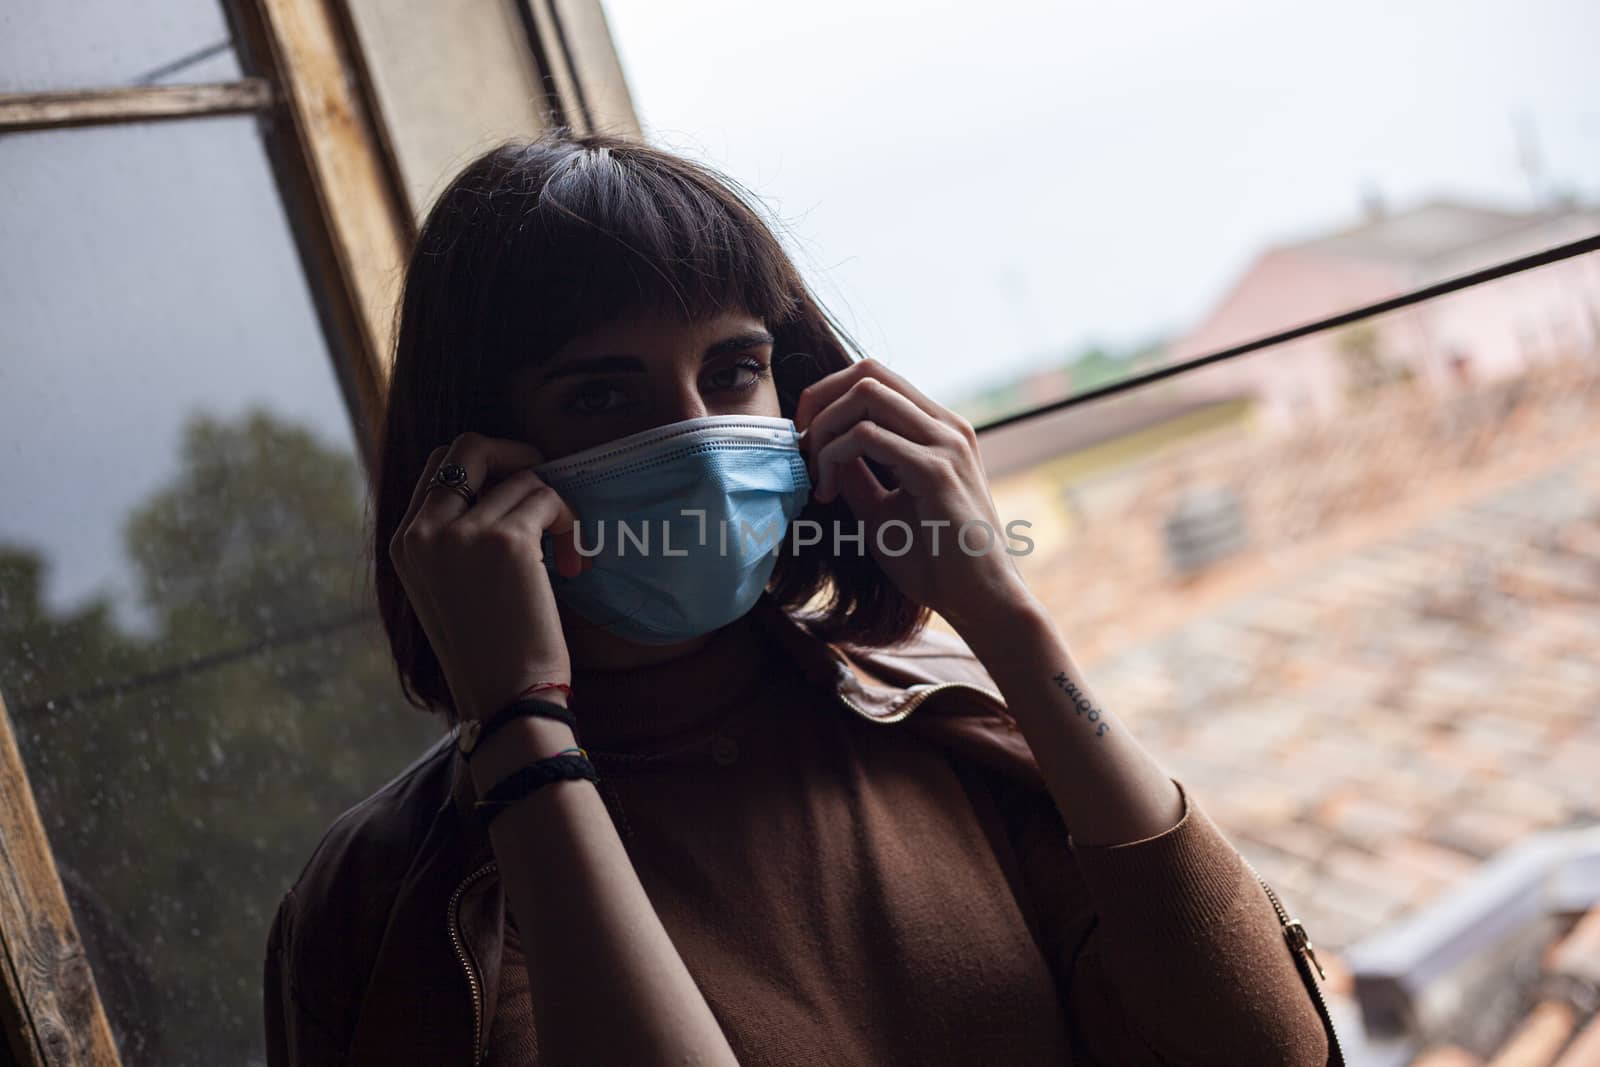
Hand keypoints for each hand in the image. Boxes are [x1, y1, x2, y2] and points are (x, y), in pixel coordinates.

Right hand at [388, 432, 592, 721]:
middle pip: (468, 445)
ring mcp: (462, 533)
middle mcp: (424, 531)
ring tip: (563, 553)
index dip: (484, 465)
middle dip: (514, 453)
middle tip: (544, 483)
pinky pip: (547, 499)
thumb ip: (453, 538)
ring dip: (553, 508)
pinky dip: (569, 523)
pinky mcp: (506, 541)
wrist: (506, 699)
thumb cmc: (488, 652)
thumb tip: (494, 489)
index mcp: (404, 543)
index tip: (515, 487)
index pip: (438, 466)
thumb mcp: (447, 588)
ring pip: (522, 478)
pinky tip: (573, 564)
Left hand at [794, 358, 1034, 633]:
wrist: (982, 601)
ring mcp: (945, 443)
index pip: (877, 378)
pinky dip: (833, 456)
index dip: (830, 397)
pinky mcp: (936, 470)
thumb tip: (820, 448)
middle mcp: (947, 426)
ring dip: (824, 428)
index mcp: (940, 430)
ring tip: (815, 475)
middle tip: (801, 447)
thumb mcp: (883, 509)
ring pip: (865, 394)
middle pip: (868, 372)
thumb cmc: (936, 562)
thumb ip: (857, 475)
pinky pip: (867, 437)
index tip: (807, 440)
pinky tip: (827, 493)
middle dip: (819, 401)